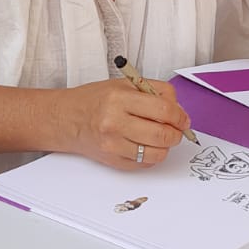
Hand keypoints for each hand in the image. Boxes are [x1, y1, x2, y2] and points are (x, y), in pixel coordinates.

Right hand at [58, 78, 189, 169]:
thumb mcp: (124, 85)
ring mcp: (113, 145)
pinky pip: (144, 163)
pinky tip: (146, 145)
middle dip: (176, 133)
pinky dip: (151, 156)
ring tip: (160, 137)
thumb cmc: (95, 100)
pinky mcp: (113, 160)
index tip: (182, 118)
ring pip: (157, 153)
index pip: (164, 110)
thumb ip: (154, 92)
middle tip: (176, 129)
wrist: (66, 119)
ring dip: (166, 146)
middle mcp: (115, 123)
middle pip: (163, 134)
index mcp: (119, 99)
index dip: (180, 116)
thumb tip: (179, 111)